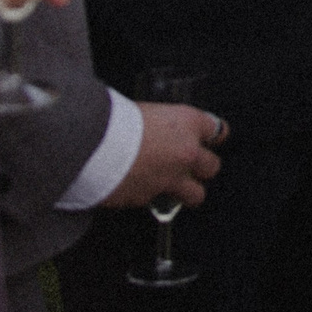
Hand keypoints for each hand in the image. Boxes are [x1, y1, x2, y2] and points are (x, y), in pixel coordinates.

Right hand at [101, 100, 224, 209]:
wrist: (94, 145)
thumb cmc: (115, 120)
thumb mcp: (145, 110)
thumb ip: (159, 123)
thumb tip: (155, 127)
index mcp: (187, 123)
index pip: (217, 130)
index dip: (213, 136)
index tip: (212, 139)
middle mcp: (187, 152)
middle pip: (212, 166)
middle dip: (202, 167)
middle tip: (189, 165)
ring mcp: (172, 178)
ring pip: (196, 194)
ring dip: (188, 192)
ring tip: (175, 188)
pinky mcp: (152, 198)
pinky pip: (160, 202)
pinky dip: (152, 197)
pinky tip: (139, 188)